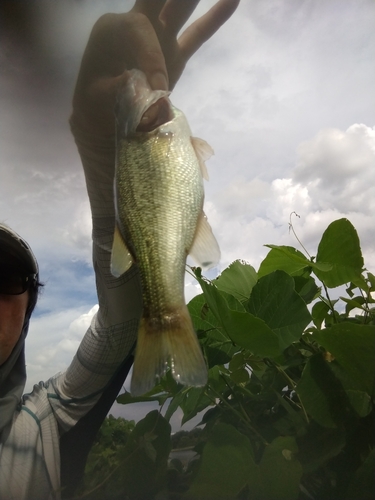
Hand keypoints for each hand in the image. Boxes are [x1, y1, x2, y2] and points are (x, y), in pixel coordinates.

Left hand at [70, 0, 239, 139]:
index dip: (152, 57)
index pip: (139, 31)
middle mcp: (135, 25)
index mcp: (111, 31)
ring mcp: (158, 36)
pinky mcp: (174, 53)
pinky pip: (197, 35)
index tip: (161, 90)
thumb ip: (120, 90)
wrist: (103, 115)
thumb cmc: (97, 106)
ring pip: (179, 8)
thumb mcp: (99, 100)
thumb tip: (144, 88)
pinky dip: (214, 18)